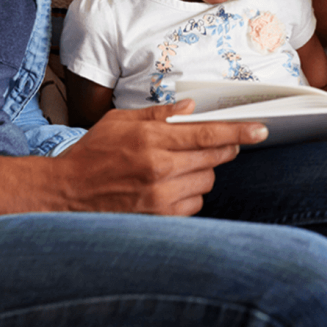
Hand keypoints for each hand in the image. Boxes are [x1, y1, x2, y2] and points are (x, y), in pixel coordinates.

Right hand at [55, 102, 266, 216]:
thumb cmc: (92, 154)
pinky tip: (172, 186)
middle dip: (223, 147)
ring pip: (206, 182)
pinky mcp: (158, 218)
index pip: (208, 134)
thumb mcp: (120, 121)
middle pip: (213, 157)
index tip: (261, 130)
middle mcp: (159, 169)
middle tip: (222, 142)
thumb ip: (158, 114)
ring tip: (180, 166)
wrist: (65, 194)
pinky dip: (190, 194)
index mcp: (151, 140)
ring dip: (202, 171)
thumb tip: (191, 108)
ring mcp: (160, 197)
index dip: (239, 131)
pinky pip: (194, 205)